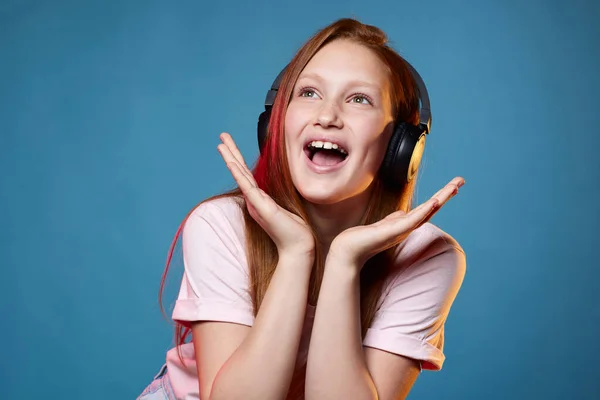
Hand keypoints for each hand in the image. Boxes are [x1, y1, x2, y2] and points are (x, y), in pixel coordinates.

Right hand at [217, 133, 314, 257]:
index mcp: (260, 199)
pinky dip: (238, 174)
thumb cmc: (296, 230)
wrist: (299, 247)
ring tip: (221, 144)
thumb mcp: (288, 207)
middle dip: (231, 152)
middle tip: (222, 136)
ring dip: (231, 159)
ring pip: (241, 176)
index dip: (238, 158)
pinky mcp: (261, 207)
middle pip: (240, 171)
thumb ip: (282, 197)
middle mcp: (254, 200)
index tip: (230, 145)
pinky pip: (247, 187)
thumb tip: (285, 187)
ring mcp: (256, 203)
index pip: (247, 174)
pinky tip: (231, 162)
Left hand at [328, 177, 464, 267]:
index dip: (441, 196)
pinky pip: (412, 220)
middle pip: (432, 208)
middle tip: (461, 180)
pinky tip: (434, 202)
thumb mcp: (384, 224)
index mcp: (406, 224)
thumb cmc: (366, 238)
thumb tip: (403, 212)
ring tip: (453, 188)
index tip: (454, 185)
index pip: (428, 208)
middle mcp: (407, 227)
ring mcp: (402, 229)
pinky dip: (424, 211)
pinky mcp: (393, 232)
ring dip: (440, 199)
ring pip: (426, 212)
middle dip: (446, 194)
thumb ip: (395, 218)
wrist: (350, 250)